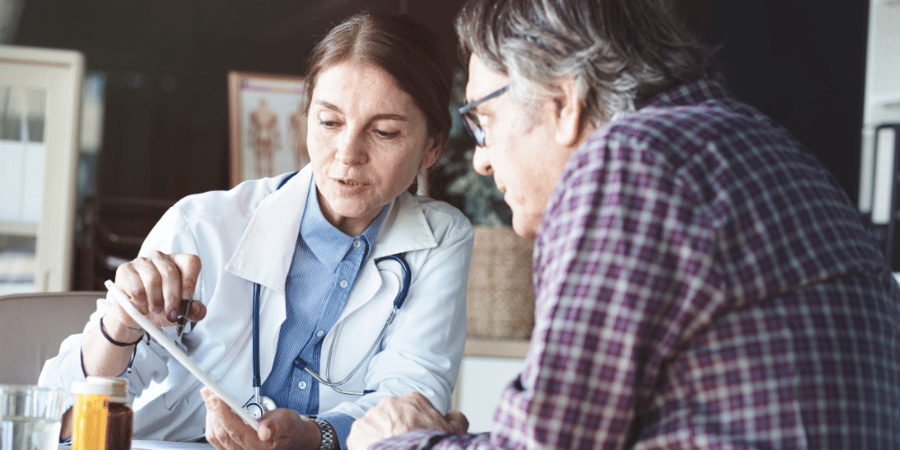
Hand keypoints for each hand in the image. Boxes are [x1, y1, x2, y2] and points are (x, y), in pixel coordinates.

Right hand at [108, 251, 205, 331]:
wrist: (136, 314)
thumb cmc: (163, 307)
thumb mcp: (181, 312)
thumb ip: (195, 312)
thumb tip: (196, 308)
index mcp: (179, 263)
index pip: (191, 262)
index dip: (190, 279)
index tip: (187, 297)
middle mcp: (161, 258)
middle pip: (170, 273)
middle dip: (172, 297)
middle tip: (171, 313)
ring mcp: (142, 261)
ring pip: (152, 280)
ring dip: (155, 301)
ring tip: (155, 310)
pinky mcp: (125, 270)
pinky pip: (136, 288)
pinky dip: (140, 302)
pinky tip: (142, 306)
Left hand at [201, 387, 319, 449]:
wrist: (289, 435)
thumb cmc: (287, 428)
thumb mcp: (289, 421)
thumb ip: (277, 425)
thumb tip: (265, 431)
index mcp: (260, 447)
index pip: (235, 431)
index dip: (222, 413)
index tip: (215, 397)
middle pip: (221, 433)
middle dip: (213, 409)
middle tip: (210, 391)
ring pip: (215, 436)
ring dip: (210, 414)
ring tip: (211, 398)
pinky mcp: (231, 448)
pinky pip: (215, 438)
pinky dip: (212, 421)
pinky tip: (214, 410)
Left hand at [347, 392, 468, 449]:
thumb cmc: (429, 446)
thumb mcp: (455, 431)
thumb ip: (455, 418)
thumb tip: (452, 416)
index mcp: (413, 400)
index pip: (413, 408)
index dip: (415, 423)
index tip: (416, 434)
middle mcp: (390, 403)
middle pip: (392, 416)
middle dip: (396, 429)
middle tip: (403, 445)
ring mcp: (372, 417)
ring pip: (375, 426)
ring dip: (380, 438)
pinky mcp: (357, 433)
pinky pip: (360, 439)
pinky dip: (366, 447)